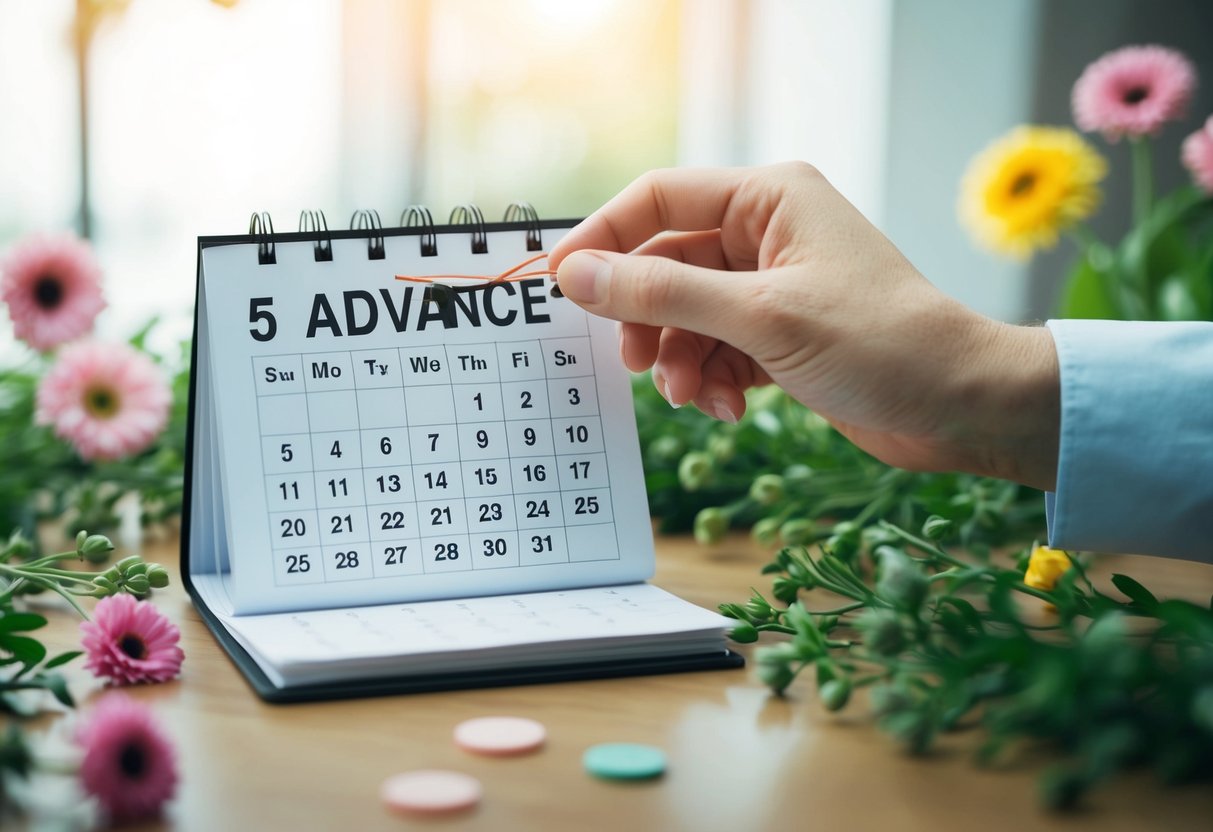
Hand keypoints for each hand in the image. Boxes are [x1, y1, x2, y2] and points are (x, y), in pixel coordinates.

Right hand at [547, 163, 1059, 490]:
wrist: (961, 406)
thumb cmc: (882, 345)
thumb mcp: (762, 316)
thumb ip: (663, 292)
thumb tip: (576, 274)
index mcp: (769, 198)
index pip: (659, 198)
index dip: (603, 237)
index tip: (560, 283)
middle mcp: (768, 232)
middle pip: (666, 263)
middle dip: (648, 318)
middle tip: (635, 362)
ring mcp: (774, 286)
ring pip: (687, 313)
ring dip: (680, 360)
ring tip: (693, 398)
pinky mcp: (781, 334)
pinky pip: (715, 347)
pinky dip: (710, 379)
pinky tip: (728, 409)